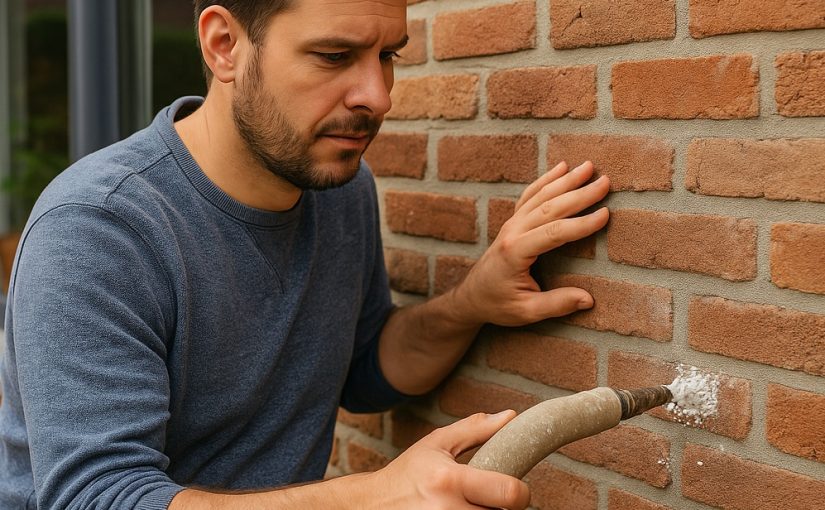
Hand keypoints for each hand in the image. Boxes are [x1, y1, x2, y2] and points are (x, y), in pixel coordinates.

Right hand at [364, 411, 529, 508]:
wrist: (371, 505)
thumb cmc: (408, 473)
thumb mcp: (437, 444)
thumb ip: (475, 429)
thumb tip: (510, 416)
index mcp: (449, 480)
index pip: (509, 493)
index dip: (520, 492)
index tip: (515, 489)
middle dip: (498, 505)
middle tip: (485, 496)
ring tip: (468, 504)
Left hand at [453, 160, 609, 325]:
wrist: (471, 296)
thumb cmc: (498, 304)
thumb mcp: (526, 312)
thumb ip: (556, 305)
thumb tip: (588, 300)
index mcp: (515, 252)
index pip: (554, 233)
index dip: (581, 224)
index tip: (605, 215)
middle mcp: (512, 232)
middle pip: (550, 207)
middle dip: (579, 194)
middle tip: (605, 182)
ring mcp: (511, 224)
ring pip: (540, 196)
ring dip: (565, 180)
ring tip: (588, 167)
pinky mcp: (512, 222)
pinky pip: (530, 195)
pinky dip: (546, 180)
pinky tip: (561, 167)